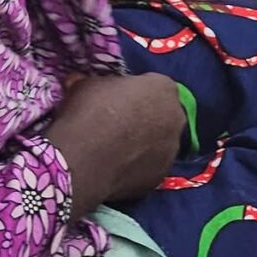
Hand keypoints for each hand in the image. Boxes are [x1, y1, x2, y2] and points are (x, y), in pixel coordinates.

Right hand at [47, 73, 186, 211]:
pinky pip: (150, 167)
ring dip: (143, 143)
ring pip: (159, 142)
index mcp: (163, 88)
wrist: (81, 161)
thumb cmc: (87, 114)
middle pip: (161, 114)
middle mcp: (177, 116)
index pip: (152, 85)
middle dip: (143, 117)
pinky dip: (137, 166)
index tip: (115, 100)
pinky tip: (115, 168)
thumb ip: (96, 83)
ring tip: (114, 150)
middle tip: (116, 125)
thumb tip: (80, 81)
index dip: (132, 92)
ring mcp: (173, 148)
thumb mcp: (85, 85)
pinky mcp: (161, 175)